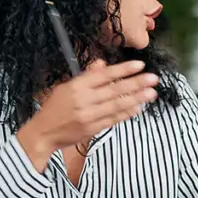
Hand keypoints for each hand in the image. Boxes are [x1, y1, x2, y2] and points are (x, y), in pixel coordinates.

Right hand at [17, 59, 158, 170]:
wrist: (44, 132)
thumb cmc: (55, 107)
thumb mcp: (66, 87)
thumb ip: (87, 76)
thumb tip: (102, 64)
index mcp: (76, 86)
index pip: (104, 75)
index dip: (123, 69)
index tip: (140, 65)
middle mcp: (83, 100)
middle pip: (114, 89)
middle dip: (136, 83)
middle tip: (153, 78)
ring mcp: (88, 115)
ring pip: (116, 105)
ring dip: (136, 99)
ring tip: (151, 93)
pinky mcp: (92, 129)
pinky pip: (113, 119)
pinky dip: (127, 113)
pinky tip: (138, 107)